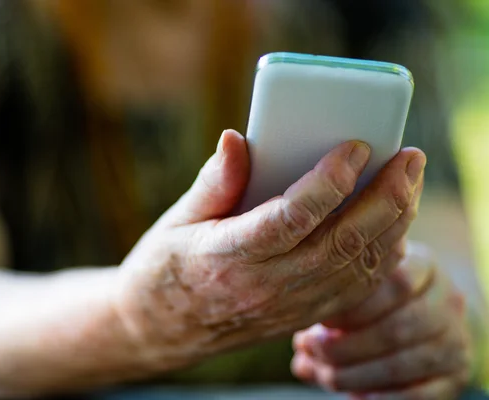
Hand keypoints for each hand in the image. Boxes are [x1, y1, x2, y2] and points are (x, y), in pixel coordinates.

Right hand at [114, 129, 425, 369]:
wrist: (162, 328)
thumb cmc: (166, 268)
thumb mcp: (177, 220)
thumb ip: (214, 180)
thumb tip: (237, 138)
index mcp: (228, 255)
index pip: (291, 218)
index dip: (329, 181)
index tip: (355, 146)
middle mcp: (264, 285)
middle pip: (340, 241)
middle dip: (385, 197)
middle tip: (409, 157)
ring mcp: (287, 305)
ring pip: (357, 265)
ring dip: (393, 222)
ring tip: (409, 182)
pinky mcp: (301, 315)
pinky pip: (355, 287)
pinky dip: (382, 253)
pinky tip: (393, 223)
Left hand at [292, 242, 471, 399]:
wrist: (430, 322)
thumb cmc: (380, 297)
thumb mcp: (363, 289)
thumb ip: (334, 305)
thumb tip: (300, 344)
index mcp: (426, 266)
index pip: (397, 281)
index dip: (354, 302)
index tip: (319, 315)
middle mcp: (448, 301)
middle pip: (396, 327)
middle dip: (344, 344)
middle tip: (309, 346)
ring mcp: (455, 341)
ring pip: (401, 364)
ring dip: (353, 373)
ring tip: (322, 372)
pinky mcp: (455, 377)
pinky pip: (416, 394)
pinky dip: (379, 396)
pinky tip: (352, 393)